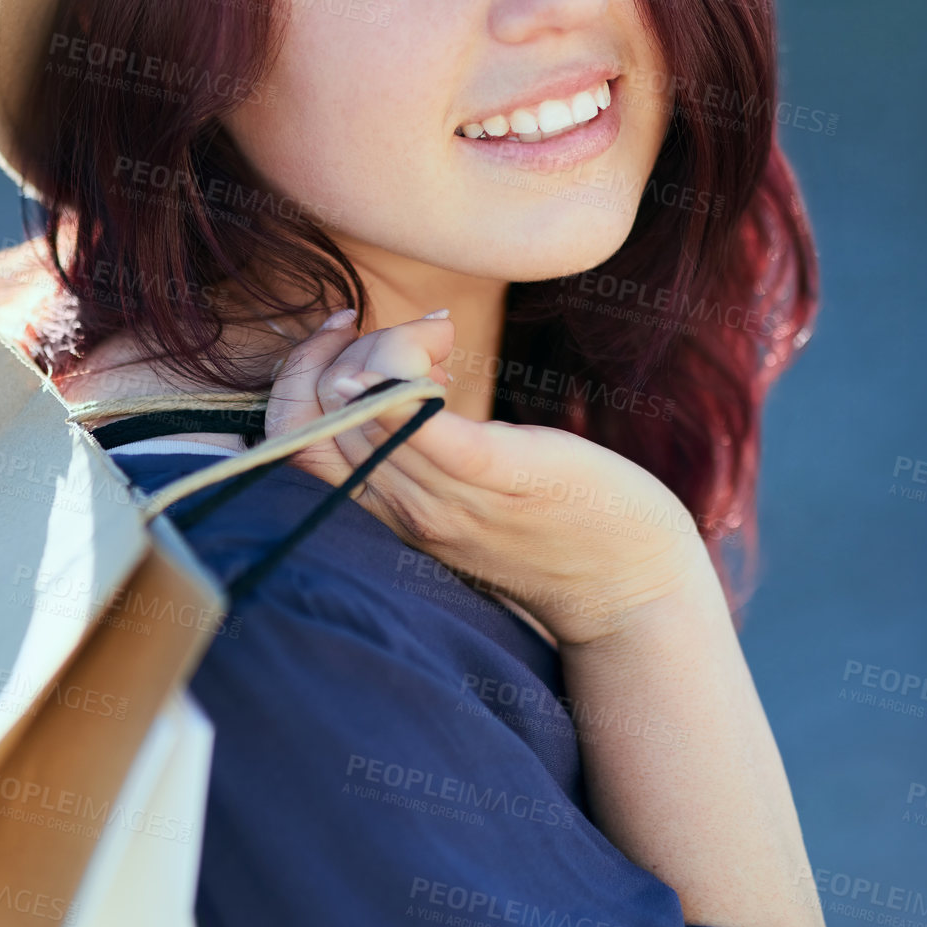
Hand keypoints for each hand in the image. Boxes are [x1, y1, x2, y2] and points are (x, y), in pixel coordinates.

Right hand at [263, 310, 711, 644]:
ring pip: (355, 402)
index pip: (292, 438)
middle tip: (422, 335)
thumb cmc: (557, 528)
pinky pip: (419, 419)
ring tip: (444, 339)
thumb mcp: (468, 492)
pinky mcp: (497, 475)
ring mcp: (445, 495)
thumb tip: (396, 373)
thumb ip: (422, 448)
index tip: (352, 332)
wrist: (634, 593)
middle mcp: (402, 506)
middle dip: (351, 345)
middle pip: (316, 410)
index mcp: (389, 509)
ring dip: (389, 343)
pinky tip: (438, 340)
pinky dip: (404, 364)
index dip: (301, 369)